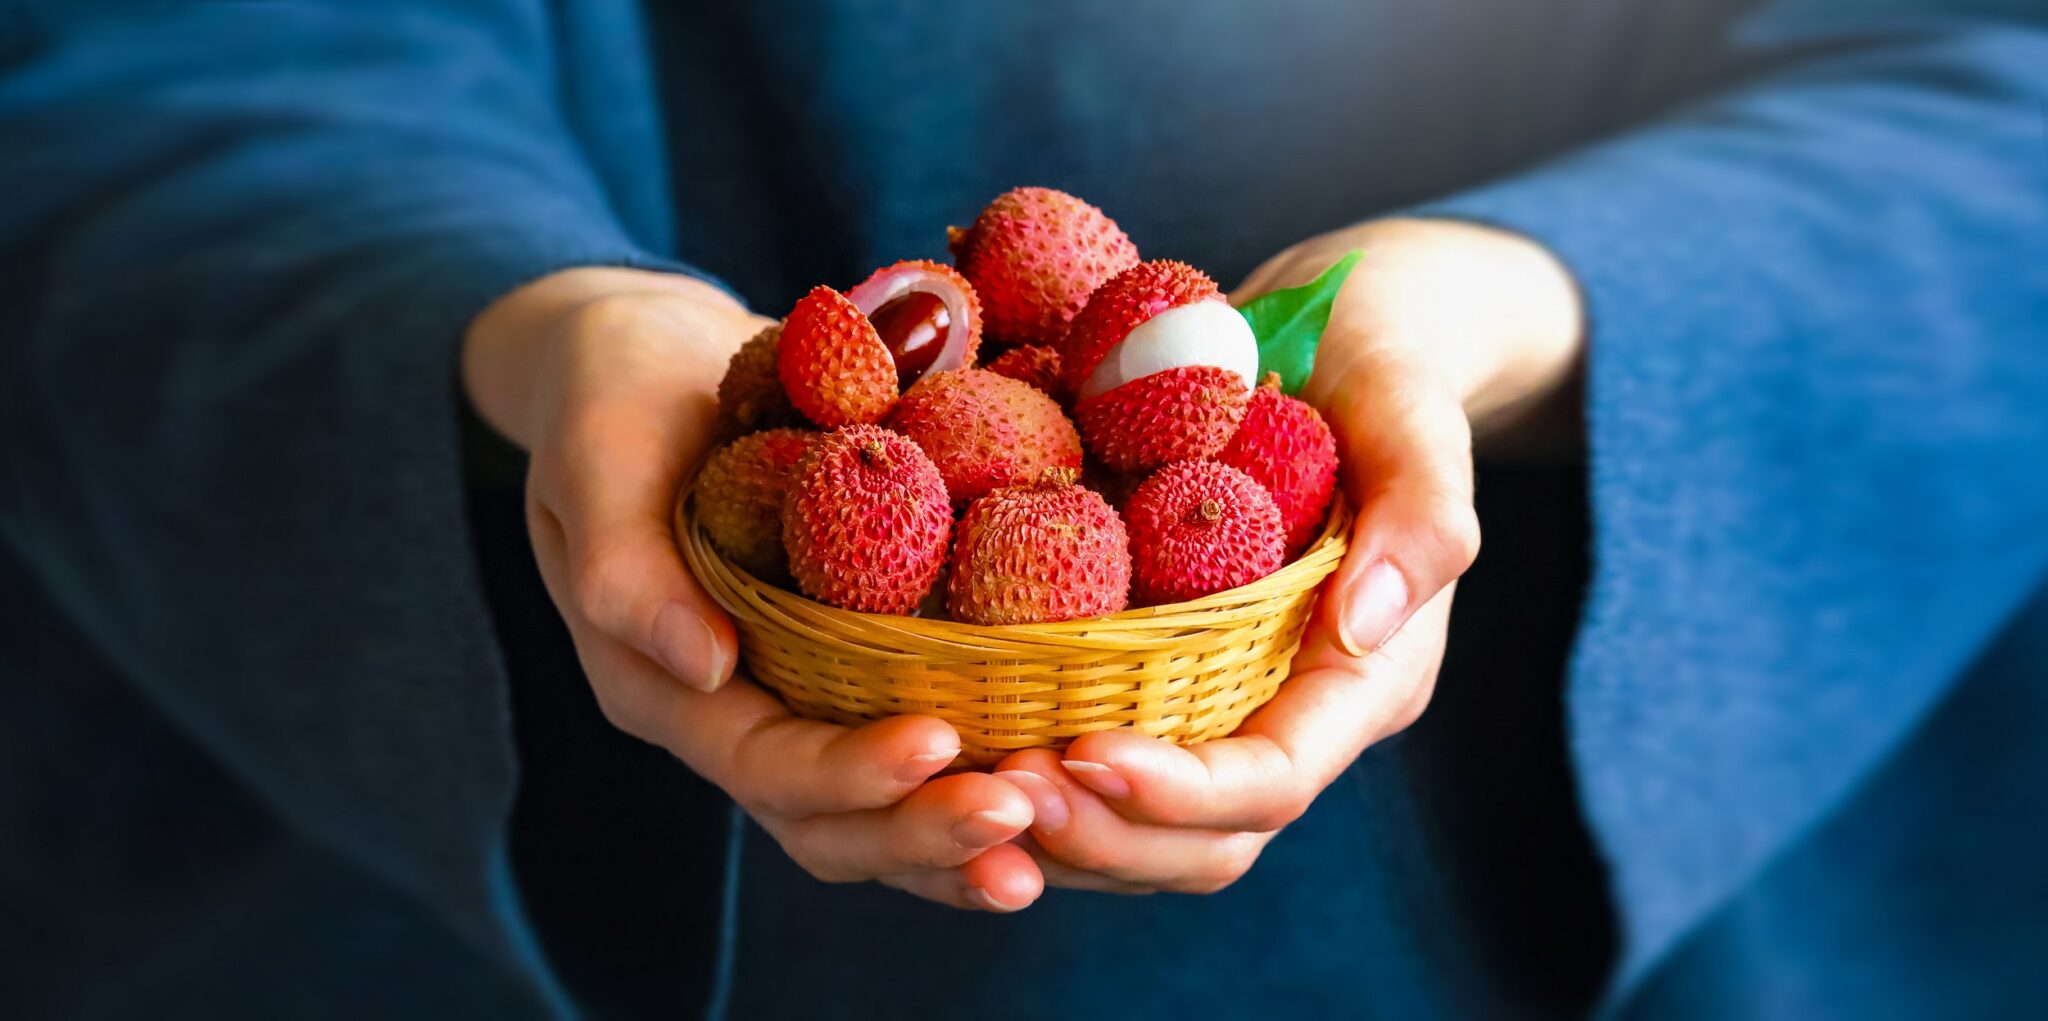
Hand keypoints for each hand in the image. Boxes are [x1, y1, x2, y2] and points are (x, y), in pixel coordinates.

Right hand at [462, 268, 1043, 910]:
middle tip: (1023, 816)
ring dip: (960, 837)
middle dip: (922, 832)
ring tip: (1053, 839)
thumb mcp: (599, 453)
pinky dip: (979, 776)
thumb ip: (623, 564)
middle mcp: (732, 717)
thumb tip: (703, 667)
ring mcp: (795, 701)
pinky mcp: (850, 671)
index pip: (762, 764)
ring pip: (879, 813)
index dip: (849, 770)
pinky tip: (1060, 782)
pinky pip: (916, 753)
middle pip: (830, 824)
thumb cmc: (617, 395)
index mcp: (660, 686)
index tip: (938, 741)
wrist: (655, 359)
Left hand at [997, 218, 1582, 892]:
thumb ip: (1421, 510)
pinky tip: (954, 741)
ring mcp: (1224, 703)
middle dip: (1103, 834)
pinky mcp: (1162, 677)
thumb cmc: (1384, 362)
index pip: (1274, 780)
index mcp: (1364, 676)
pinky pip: (1100, 763)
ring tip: (963, 782)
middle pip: (1204, 843)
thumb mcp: (1413, 405)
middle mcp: (1292, 713)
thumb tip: (1368, 621)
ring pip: (1145, 832)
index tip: (1085, 754)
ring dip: (1058, 828)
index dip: (1181, 792)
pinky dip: (1035, 773)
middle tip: (1000, 787)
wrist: (1338, 332)